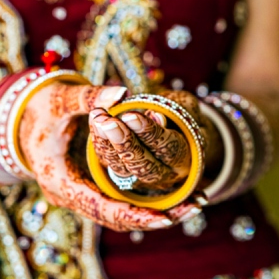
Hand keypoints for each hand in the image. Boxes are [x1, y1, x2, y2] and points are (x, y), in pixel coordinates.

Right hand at [19, 84, 201, 231]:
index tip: (166, 217)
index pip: (100, 208)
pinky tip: (171, 196)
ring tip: (192, 204)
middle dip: (153, 217)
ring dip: (152, 213)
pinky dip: (142, 203)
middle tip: (193, 208)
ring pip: (117, 215)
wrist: (20, 120)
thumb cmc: (38, 109)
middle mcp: (68, 196)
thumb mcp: (59, 100)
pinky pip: (116, 203)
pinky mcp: (86, 189)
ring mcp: (77, 195)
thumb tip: (122, 93)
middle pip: (114, 218)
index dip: (134, 214)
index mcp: (59, 181)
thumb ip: (89, 98)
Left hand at [90, 90, 222, 191]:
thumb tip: (154, 114)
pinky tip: (95, 119)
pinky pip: (109, 162)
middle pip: (143, 164)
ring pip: (122, 167)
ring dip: (107, 142)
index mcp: (184, 156)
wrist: (173, 129)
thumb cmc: (180, 114)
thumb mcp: (181, 103)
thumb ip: (170, 107)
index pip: (167, 148)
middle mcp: (164, 173)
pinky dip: (100, 141)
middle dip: (124, 142)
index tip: (129, 115)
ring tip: (98, 118)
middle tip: (107, 122)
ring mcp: (141, 176)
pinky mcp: (122, 172)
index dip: (148, 132)